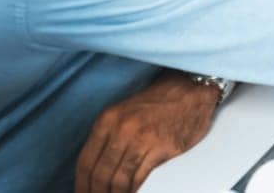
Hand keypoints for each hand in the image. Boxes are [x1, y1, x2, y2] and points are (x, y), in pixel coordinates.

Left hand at [74, 70, 217, 192]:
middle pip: (100, 174)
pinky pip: (140, 178)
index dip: (81, 185)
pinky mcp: (162, 148)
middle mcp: (121, 128)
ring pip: (118, 180)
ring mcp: (142, 139)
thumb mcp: (125, 113)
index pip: (85, 162)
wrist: (192, 89)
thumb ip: (109, 137)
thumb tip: (96, 170)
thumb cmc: (159, 103)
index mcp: (108, 119)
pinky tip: (133, 192)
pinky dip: (134, 190)